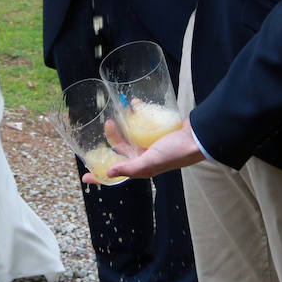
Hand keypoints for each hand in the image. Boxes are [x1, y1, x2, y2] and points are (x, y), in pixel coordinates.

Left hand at [81, 117, 203, 184]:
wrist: (197, 138)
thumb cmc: (174, 152)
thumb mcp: (150, 161)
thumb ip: (130, 167)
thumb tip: (108, 172)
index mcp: (141, 166)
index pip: (117, 173)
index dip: (101, 175)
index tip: (85, 176)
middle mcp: (143, 156)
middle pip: (121, 148)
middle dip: (112, 137)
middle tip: (108, 123)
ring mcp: (149, 142)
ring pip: (130, 133)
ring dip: (124, 122)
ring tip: (121, 109)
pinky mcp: (155, 130)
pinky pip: (142, 123)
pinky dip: (138, 114)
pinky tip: (136, 105)